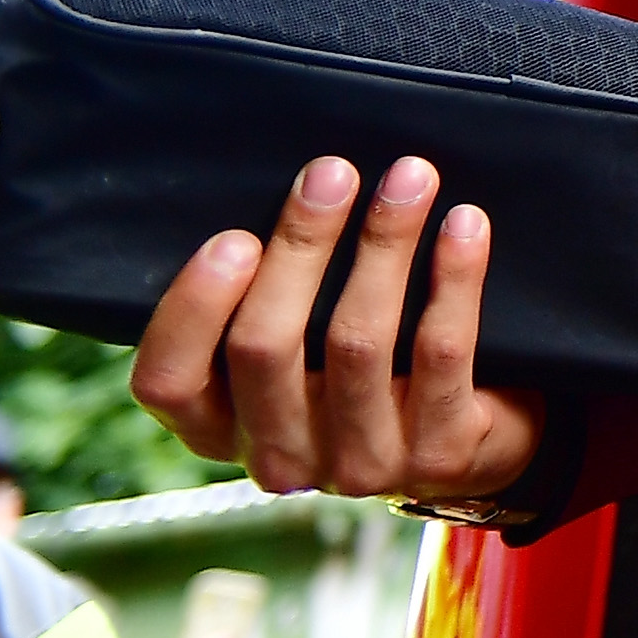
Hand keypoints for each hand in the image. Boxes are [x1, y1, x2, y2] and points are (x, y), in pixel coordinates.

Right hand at [128, 156, 541, 504]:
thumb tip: (285, 194)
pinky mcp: (439, 452)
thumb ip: (263, 298)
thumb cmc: (358, 367)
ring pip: (357, 342)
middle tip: (332, 173)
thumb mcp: (291, 351)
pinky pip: (442, 351)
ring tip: (410, 178)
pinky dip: (454, 279)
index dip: (192, 309)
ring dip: (384, 245)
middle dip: (300, 247)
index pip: (168, 381)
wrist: (469, 439)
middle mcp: (280, 456)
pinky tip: (465, 224)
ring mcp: (359, 464)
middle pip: (265, 347)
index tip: (233, 237)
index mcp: (219, 428)